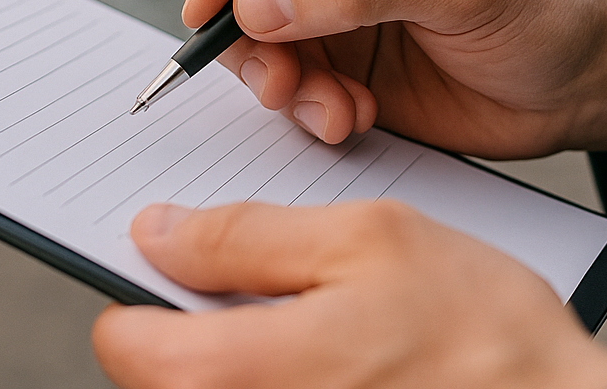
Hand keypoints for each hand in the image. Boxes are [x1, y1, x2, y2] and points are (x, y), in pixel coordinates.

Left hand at [92, 200, 606, 388]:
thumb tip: (157, 233)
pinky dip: (284, 382)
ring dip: (242, 358)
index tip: (187, 269)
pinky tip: (342, 370)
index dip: (145, 291)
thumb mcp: (365, 238)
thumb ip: (244, 237)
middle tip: (269, 296)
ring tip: (319, 334)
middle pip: (161, 379)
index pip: (123, 342)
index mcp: (241, 374)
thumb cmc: (483, 337)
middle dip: (195, 329)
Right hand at [185, 0, 606, 157]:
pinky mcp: (334, 54)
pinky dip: (304, 106)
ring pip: (247, 31)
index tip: (216, 4)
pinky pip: (281, 79)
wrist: (590, 81)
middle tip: (279, 79)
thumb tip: (256, 2)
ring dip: (276, 78)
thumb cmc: (548, 3)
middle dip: (245, 29)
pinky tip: (354, 117)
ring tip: (331, 108)